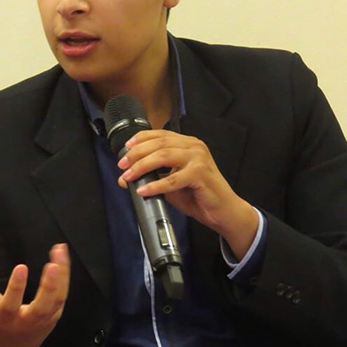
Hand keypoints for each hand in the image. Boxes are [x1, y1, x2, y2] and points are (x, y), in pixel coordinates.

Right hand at [0, 242, 69, 346]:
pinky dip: (64, 276)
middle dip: (49, 286)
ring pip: (57, 300)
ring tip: (60, 251)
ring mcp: (44, 320)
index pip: (10, 304)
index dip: (16, 287)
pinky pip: (62, 295)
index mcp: (3, 319)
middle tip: (52, 265)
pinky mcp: (55, 316)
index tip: (21, 267)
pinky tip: (62, 259)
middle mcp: (26, 322)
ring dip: (61, 275)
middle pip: (42, 307)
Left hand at [116, 130, 257, 257]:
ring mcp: (198, 158)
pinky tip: (143, 190)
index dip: (140, 139)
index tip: (125, 148)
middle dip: (136, 154)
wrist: (224, 211)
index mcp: (188, 143)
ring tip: (128, 177)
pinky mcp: (200, 174)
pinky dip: (156, 185)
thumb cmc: (199, 195)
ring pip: (163, 157)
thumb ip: (153, 177)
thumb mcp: (172, 183)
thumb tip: (126, 178)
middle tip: (122, 166)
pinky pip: (172, 179)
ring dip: (142, 167)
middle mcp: (194, 146)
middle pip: (158, 144)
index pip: (160, 134)